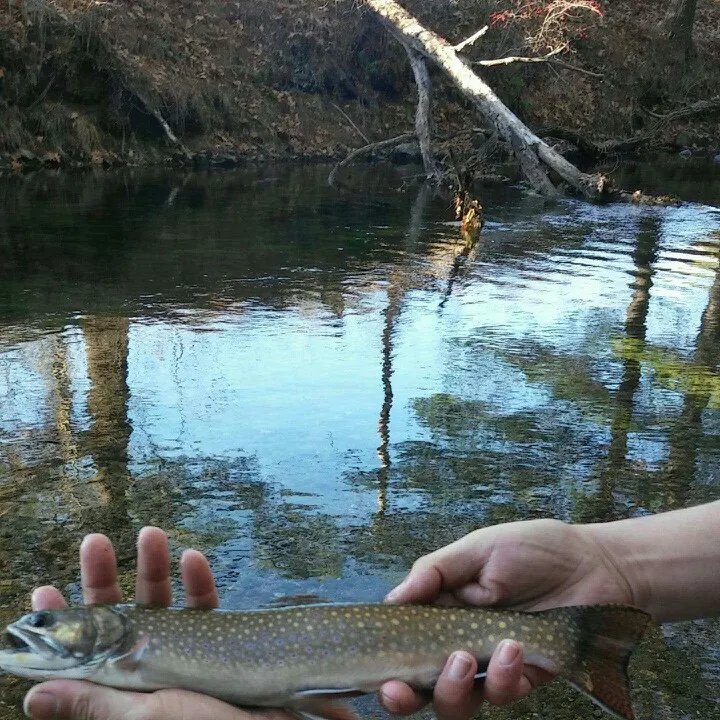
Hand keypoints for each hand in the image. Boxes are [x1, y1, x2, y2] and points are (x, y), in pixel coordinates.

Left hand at [24, 528, 290, 719]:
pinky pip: (204, 607)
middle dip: (104, 578)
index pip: (79, 657)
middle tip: (95, 542)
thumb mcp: (143, 718)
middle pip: (116, 619)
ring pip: (160, 604)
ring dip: (154, 567)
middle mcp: (147, 671)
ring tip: (150, 533)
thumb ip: (94, 703)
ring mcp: (181, 655)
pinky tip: (195, 559)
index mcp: (121, 693)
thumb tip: (32, 696)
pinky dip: (200, 581)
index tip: (45, 590)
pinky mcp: (215, 645)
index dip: (62, 625)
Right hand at [378, 518, 633, 719]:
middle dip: (404, 695)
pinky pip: (501, 694)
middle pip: (420, 683)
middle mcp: (459, 640)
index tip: (378, 670)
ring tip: (464, 656)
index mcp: (442, 608)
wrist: (596, 566)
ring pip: (457, 701)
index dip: (385, 661)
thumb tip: (391, 600)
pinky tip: (513, 647)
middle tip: (400, 689)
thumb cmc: (535, 549)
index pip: (404, 641)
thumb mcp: (479, 548)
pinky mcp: (523, 678)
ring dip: (451, 688)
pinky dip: (501, 677)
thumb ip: (436, 571)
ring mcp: (490, 664)